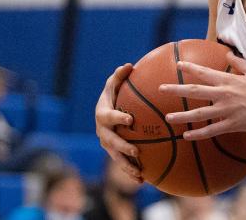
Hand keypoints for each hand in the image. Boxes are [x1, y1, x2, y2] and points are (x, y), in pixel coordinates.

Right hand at [94, 63, 142, 182]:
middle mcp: (102, 131)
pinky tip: (143, 181)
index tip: (130, 119)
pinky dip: (130, 172)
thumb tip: (128, 65)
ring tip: (139, 172)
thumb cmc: (112, 95)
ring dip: (126, 166)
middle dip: (122, 147)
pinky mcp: (113, 153)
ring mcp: (107, 144)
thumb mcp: (113, 85)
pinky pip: (121, 164)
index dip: (118, 118)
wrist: (104, 112)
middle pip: (111, 141)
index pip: (109, 116)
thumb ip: (119, 77)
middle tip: (135, 151)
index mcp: (102, 114)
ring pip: (115, 157)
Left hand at [160, 52, 245, 139]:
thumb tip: (228, 53)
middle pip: (195, 92)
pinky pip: (211, 131)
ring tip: (168, 117)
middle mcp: (225, 94)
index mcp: (230, 80)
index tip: (178, 64)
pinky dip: (198, 134)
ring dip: (182, 116)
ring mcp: (227, 111)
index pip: (205, 72)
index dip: (191, 68)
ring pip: (199, 114)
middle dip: (177, 89)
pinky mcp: (232, 125)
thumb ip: (239, 62)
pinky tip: (187, 136)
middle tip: (161, 88)